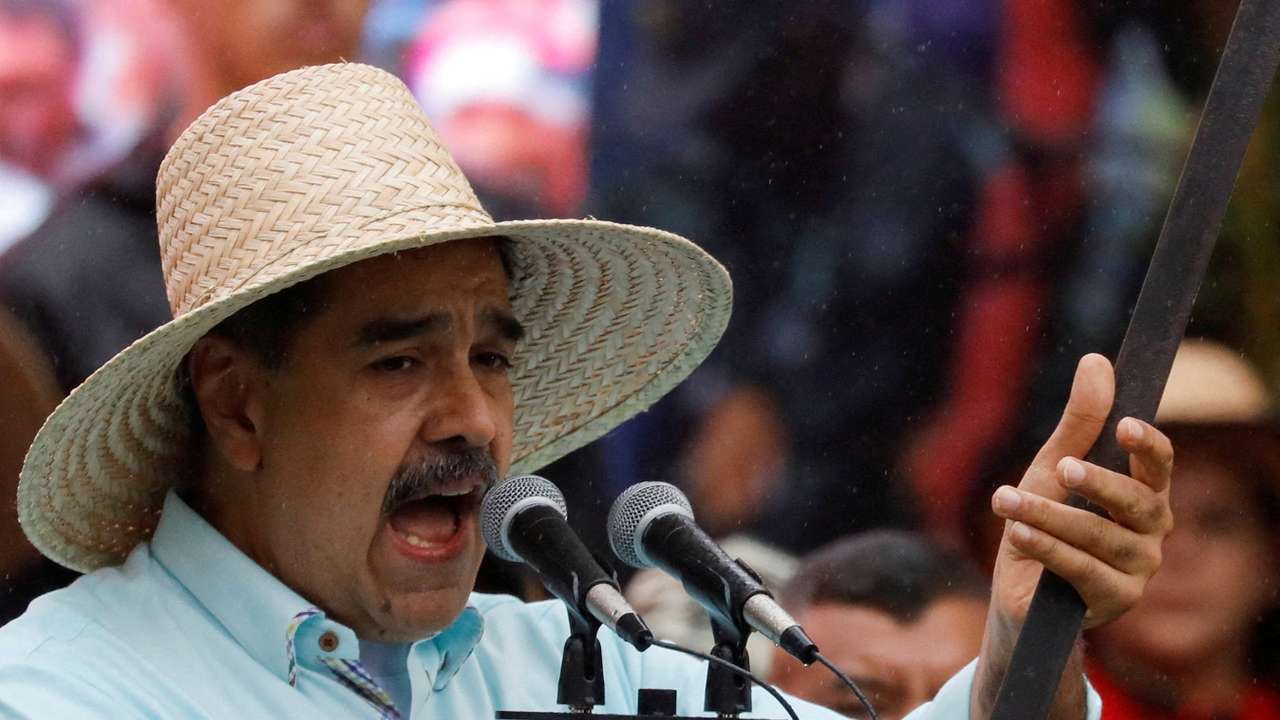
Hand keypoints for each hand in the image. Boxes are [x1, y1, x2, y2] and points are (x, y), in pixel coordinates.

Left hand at [970, 353, 1173, 719]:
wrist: (1022, 592)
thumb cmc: (1045, 519)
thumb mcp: (1053, 466)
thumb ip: (1079, 422)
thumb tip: (1097, 360)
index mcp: (1145, 494)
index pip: (1160, 465)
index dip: (1147, 446)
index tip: (1124, 425)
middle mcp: (1151, 532)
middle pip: (1137, 502)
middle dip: (1098, 482)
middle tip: (1062, 465)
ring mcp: (1137, 569)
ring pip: (1099, 537)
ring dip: (1049, 515)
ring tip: (1006, 498)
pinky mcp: (1114, 601)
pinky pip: (1081, 570)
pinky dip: (1046, 548)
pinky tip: (1017, 532)